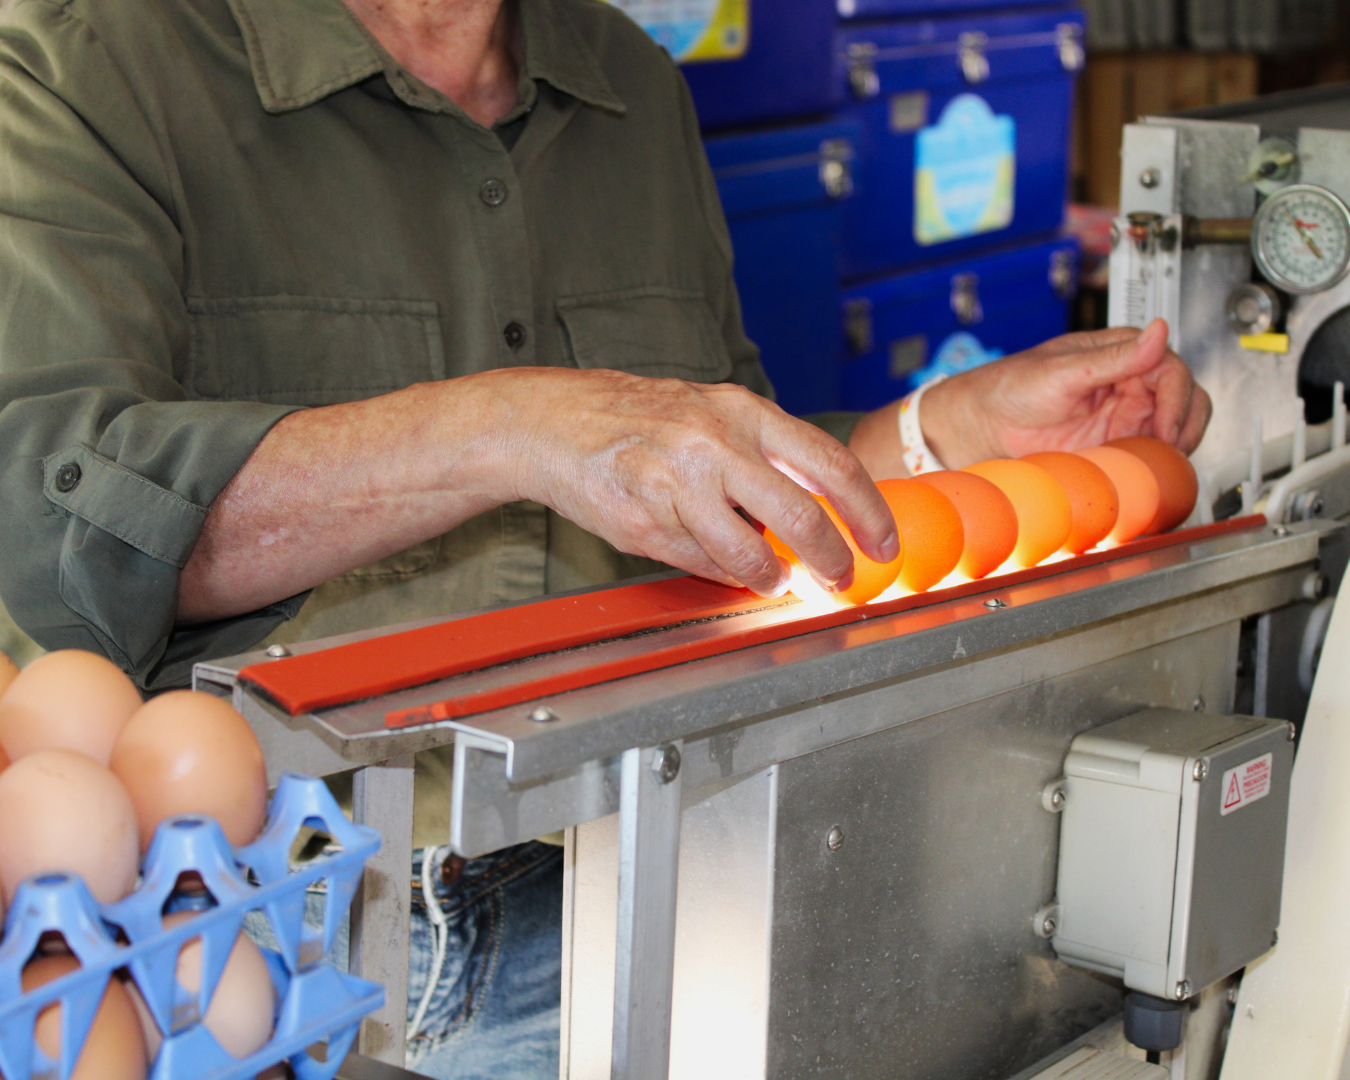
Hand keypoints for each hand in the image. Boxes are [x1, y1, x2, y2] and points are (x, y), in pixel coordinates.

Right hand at [493, 368, 898, 596]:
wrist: (555, 422)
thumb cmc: (643, 419)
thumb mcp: (713, 415)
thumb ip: (766, 456)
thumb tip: (825, 508)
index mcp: (743, 413)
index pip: (828, 463)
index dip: (867, 510)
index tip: (882, 542)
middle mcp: (713, 444)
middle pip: (798, 516)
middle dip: (830, 560)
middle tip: (841, 579)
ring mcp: (676, 485)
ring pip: (747, 554)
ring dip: (770, 577)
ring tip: (774, 580)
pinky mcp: (645, 522)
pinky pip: (702, 564)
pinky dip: (720, 572)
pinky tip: (719, 563)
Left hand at [919, 319, 1211, 468]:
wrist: (982, 427)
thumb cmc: (1011, 388)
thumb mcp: (1063, 370)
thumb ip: (1114, 357)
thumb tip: (1159, 330)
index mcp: (1118, 352)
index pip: (1170, 368)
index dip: (1177, 396)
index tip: (1167, 426)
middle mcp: (1127, 381)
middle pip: (1185, 396)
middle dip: (1187, 420)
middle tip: (1172, 446)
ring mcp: (1123, 414)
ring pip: (1176, 424)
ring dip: (1180, 440)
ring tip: (1165, 459)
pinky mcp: (1114, 443)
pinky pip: (1151, 451)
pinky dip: (1159, 461)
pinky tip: (1149, 470)